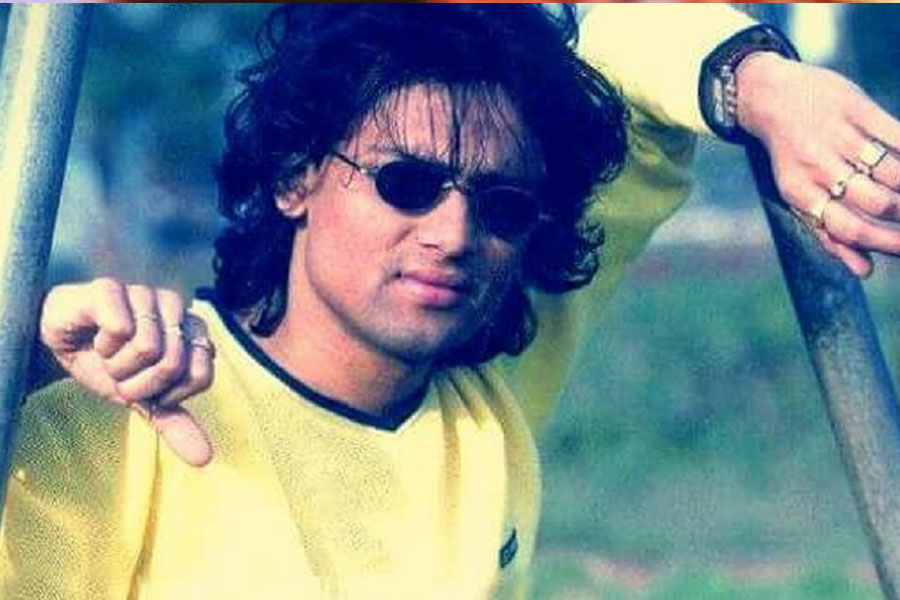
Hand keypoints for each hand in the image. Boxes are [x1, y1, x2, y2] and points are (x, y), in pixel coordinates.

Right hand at [40, 277, 214, 465]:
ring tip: (108, 353)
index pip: (200, 376)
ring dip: (118, 365)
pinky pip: (119, 328)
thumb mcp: (141, 399)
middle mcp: (177, 308)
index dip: (166, 393)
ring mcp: (147, 294)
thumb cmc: (107, 363)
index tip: (145, 387)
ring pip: (148, 348)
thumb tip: (205, 458)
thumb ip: (174, 422)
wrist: (61, 340)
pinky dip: (102, 344)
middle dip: (138, 383)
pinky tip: (96, 335)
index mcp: (194, 333)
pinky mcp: (114, 287)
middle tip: (120, 372)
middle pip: (173, 364)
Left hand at [737, 52, 899, 277]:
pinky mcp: (855, 107)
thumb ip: (828, 234)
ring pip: (893, 172)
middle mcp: (818, 166)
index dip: (886, 243)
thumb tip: (864, 271)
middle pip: (877, 202)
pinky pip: (898, 135)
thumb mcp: (798, 196)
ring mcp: (838, 136)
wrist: (770, 97)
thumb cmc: (793, 157)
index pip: (849, 229)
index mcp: (801, 194)